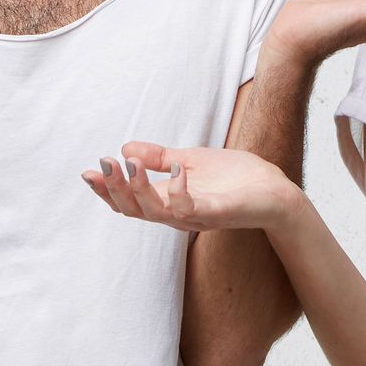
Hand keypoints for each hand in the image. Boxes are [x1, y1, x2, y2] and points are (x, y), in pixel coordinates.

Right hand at [81, 142, 303, 233]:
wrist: (277, 191)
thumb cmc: (237, 178)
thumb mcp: (191, 160)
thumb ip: (160, 158)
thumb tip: (125, 148)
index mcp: (169, 201)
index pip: (130, 202)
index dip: (107, 190)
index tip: (88, 172)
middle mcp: (177, 214)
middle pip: (135, 210)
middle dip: (114, 189)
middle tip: (101, 165)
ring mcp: (196, 216)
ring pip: (155, 212)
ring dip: (137, 189)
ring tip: (127, 165)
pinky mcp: (217, 214)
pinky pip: (190, 208)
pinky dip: (178, 191)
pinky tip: (175, 170)